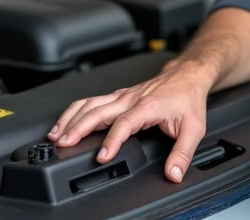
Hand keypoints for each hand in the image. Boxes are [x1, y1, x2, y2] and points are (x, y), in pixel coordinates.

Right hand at [46, 62, 212, 183]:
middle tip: (63, 143)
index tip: (102, 156)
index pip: (124, 124)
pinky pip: (92, 100)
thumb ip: (182, 153)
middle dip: (78, 127)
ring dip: (71, 118)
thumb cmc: (188, 99)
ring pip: (90, 103)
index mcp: (147, 106)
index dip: (112, 141)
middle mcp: (130, 99)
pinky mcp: (118, 95)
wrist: (187, 75)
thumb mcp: (193, 128)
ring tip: (56, 135)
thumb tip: (174, 173)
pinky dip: (75, 111)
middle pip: (98, 111)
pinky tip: (65, 121)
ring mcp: (122, 95)